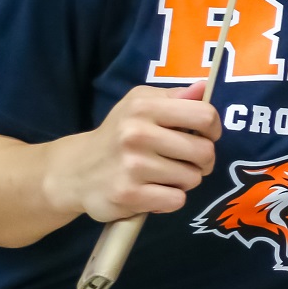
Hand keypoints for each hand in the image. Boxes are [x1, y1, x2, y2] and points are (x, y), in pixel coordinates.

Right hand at [43, 83, 219, 221]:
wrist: (75, 170)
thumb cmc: (118, 134)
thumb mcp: (140, 105)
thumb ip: (175, 97)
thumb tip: (204, 88)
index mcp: (143, 107)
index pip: (204, 116)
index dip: (212, 129)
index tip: (204, 135)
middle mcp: (136, 134)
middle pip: (204, 152)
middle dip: (202, 160)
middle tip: (185, 161)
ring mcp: (132, 166)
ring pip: (193, 178)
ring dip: (184, 180)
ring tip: (163, 175)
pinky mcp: (129, 195)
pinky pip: (176, 200)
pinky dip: (170, 199)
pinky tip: (153, 190)